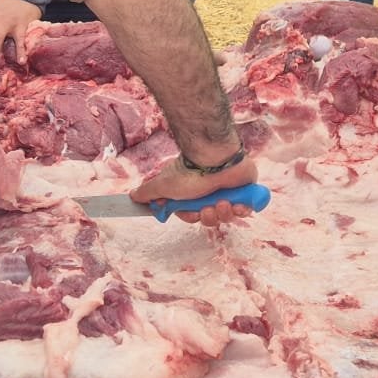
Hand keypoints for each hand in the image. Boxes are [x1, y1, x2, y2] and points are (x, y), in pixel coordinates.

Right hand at [130, 151, 260, 223]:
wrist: (216, 159)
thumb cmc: (190, 172)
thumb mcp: (163, 185)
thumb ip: (148, 192)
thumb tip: (132, 196)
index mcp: (193, 192)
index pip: (193, 215)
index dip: (193, 217)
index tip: (192, 212)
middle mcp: (210, 191)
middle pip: (210, 218)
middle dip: (208, 217)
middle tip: (207, 208)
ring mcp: (229, 190)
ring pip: (226, 216)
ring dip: (223, 212)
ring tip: (222, 201)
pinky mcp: (246, 189)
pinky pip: (246, 209)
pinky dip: (241, 209)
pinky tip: (237, 202)